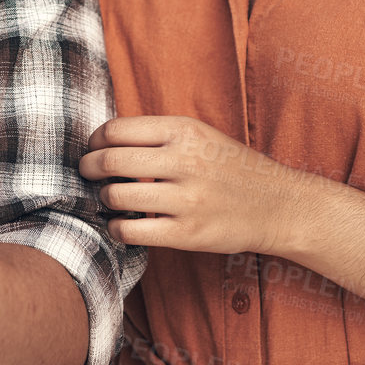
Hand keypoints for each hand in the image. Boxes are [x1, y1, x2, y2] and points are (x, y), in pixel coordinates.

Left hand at [81, 116, 328, 256]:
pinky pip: (131, 231)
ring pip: (116, 196)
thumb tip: (104, 140)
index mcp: (185, 131)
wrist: (278, 204)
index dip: (94, 140)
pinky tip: (120, 224)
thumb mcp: (201, 135)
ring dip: (104, 198)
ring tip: (110, 198)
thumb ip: (158, 135)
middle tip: (86, 173)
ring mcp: (186, 199)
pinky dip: (116, 228)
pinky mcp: (188, 234)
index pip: (116, 130)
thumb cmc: (232, 168)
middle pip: (110, 161)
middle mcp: (185, 161)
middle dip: (88, 167)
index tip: (91, 148)